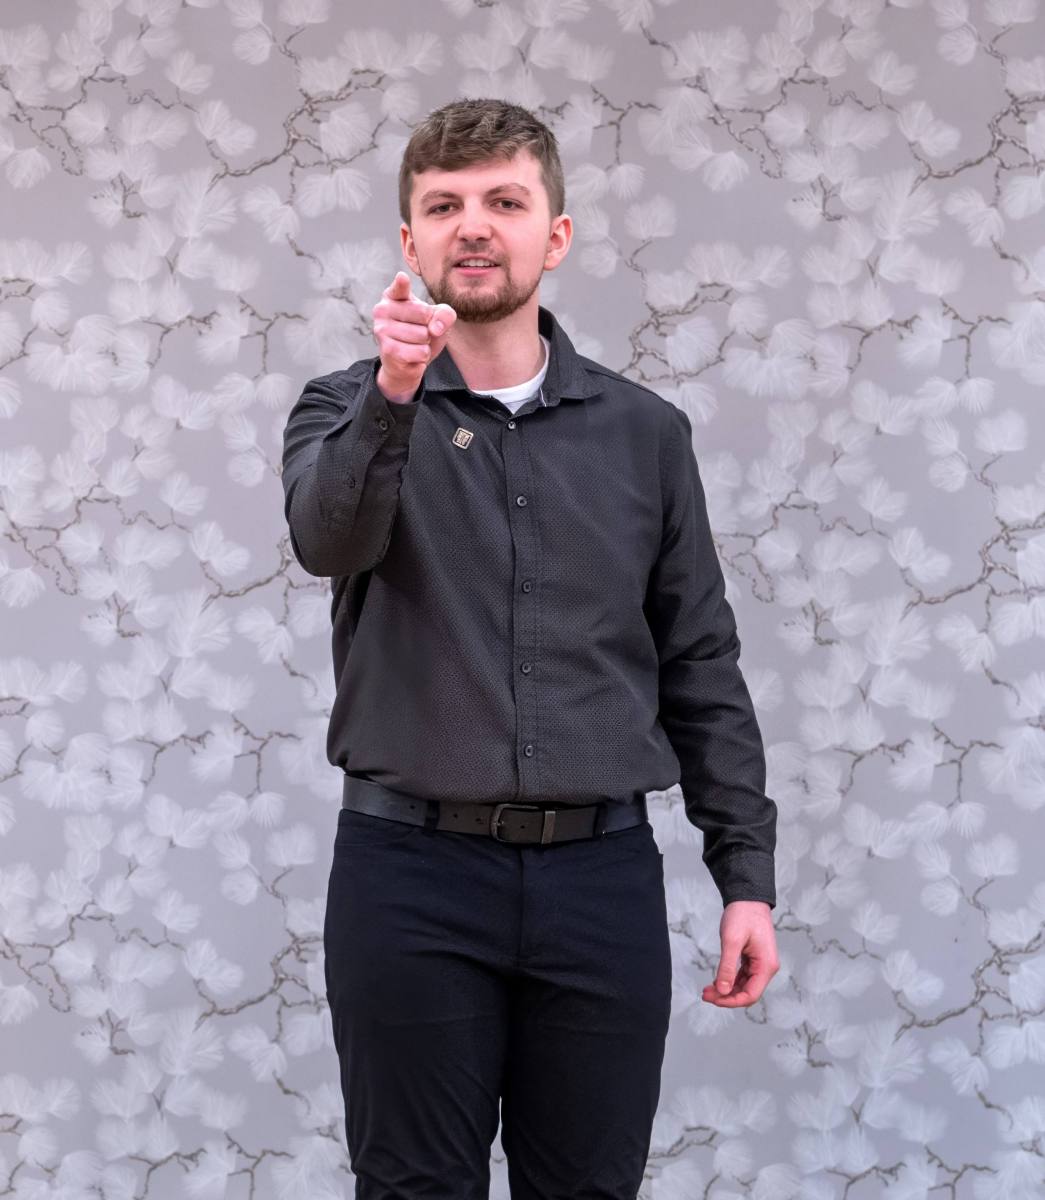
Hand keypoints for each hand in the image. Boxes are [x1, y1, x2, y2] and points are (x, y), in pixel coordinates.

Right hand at [372, 271, 456, 401]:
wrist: (406, 363)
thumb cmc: (420, 333)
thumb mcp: (437, 318)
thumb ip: (445, 314)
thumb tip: (435, 328)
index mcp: (393, 296)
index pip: (400, 287)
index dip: (402, 283)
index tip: (402, 278)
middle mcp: (382, 309)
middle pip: (424, 314)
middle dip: (429, 327)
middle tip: (417, 332)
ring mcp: (382, 330)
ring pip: (423, 335)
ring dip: (425, 344)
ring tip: (413, 344)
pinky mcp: (387, 349)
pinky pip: (420, 352)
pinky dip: (422, 357)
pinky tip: (411, 356)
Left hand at [701, 900, 778, 1007]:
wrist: (748, 898)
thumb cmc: (742, 915)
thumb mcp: (731, 941)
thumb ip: (727, 967)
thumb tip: (722, 990)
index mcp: (766, 966)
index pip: (750, 995)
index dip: (731, 1001)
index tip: (713, 998)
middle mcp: (766, 967)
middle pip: (747, 992)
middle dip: (726, 996)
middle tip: (705, 995)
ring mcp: (760, 964)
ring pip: (743, 986)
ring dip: (726, 990)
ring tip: (707, 990)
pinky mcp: (753, 959)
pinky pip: (742, 976)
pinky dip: (729, 980)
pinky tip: (716, 981)